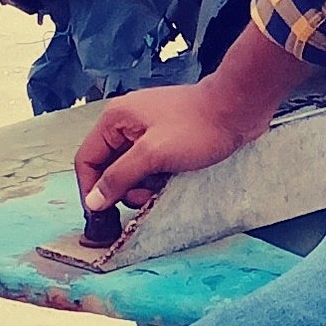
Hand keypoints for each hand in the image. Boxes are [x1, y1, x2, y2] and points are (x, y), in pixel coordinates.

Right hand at [73, 21, 311, 214]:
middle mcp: (127, 123)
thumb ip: (119, 177)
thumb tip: (93, 201)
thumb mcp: (153, 155)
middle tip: (144, 200)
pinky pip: (150, 166)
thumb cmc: (197, 127)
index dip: (90, 188)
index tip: (101, 215)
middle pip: (108, 166)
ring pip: (131, 169)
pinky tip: (172, 180)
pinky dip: (156, 178)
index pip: (87, 159)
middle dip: (122, 188)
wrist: (239, 109)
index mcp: (116, 119)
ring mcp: (148, 130)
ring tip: (162, 189)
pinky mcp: (167, 139)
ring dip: (141, 186)